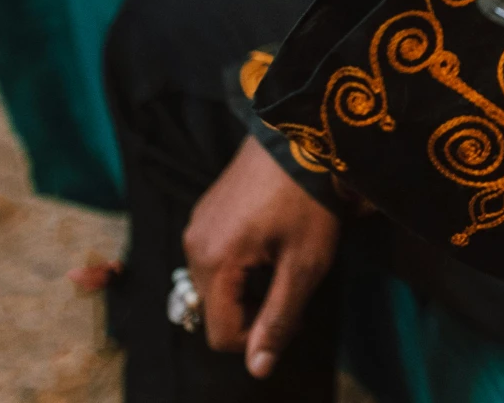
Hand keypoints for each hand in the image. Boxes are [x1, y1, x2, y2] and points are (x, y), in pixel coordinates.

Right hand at [183, 139, 340, 378]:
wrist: (303, 133)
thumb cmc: (310, 201)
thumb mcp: (305, 264)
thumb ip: (279, 318)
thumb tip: (258, 369)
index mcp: (214, 263)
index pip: (221, 334)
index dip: (258, 336)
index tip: (292, 308)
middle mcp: (194, 246)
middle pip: (216, 309)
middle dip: (252, 308)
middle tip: (291, 277)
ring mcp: (196, 224)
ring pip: (215, 284)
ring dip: (247, 284)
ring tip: (282, 254)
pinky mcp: (206, 209)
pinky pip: (215, 255)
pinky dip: (239, 261)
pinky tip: (269, 237)